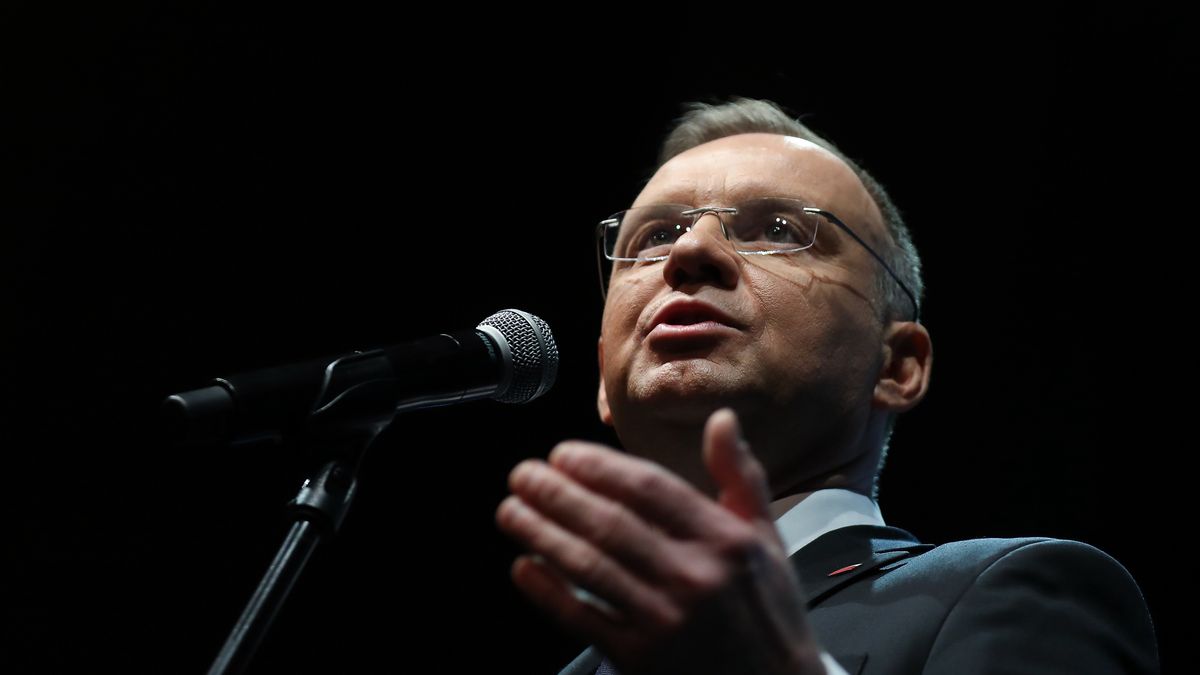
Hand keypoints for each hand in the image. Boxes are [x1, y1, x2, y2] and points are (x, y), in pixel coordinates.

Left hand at [495, 408, 825, 674]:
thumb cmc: (766, 609)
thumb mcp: (766, 537)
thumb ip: (740, 475)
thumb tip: (722, 420)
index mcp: (725, 540)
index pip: (650, 489)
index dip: (599, 467)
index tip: (563, 454)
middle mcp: (694, 577)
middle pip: (610, 524)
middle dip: (557, 494)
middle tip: (523, 475)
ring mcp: (665, 620)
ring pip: (589, 567)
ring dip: (541, 535)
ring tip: (511, 511)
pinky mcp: (640, 658)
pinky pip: (583, 618)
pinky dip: (547, 592)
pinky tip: (523, 567)